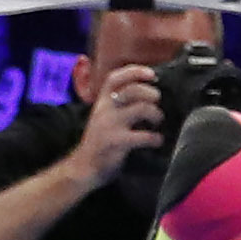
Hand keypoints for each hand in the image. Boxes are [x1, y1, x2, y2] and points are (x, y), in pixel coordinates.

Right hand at [66, 65, 165, 189]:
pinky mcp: (116, 142)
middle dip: (152, 94)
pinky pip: (143, 136)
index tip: (152, 74)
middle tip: (157, 104)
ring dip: (157, 115)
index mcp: (102, 102)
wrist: (83, 168)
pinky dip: (156, 138)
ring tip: (157, 122)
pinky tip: (157, 141)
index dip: (134, 71)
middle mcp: (104, 110)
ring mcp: (109, 126)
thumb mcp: (105, 116)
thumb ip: (120, 102)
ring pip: (141, 109)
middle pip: (133, 90)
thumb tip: (151, 89)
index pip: (114, 79)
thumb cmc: (101, 139)